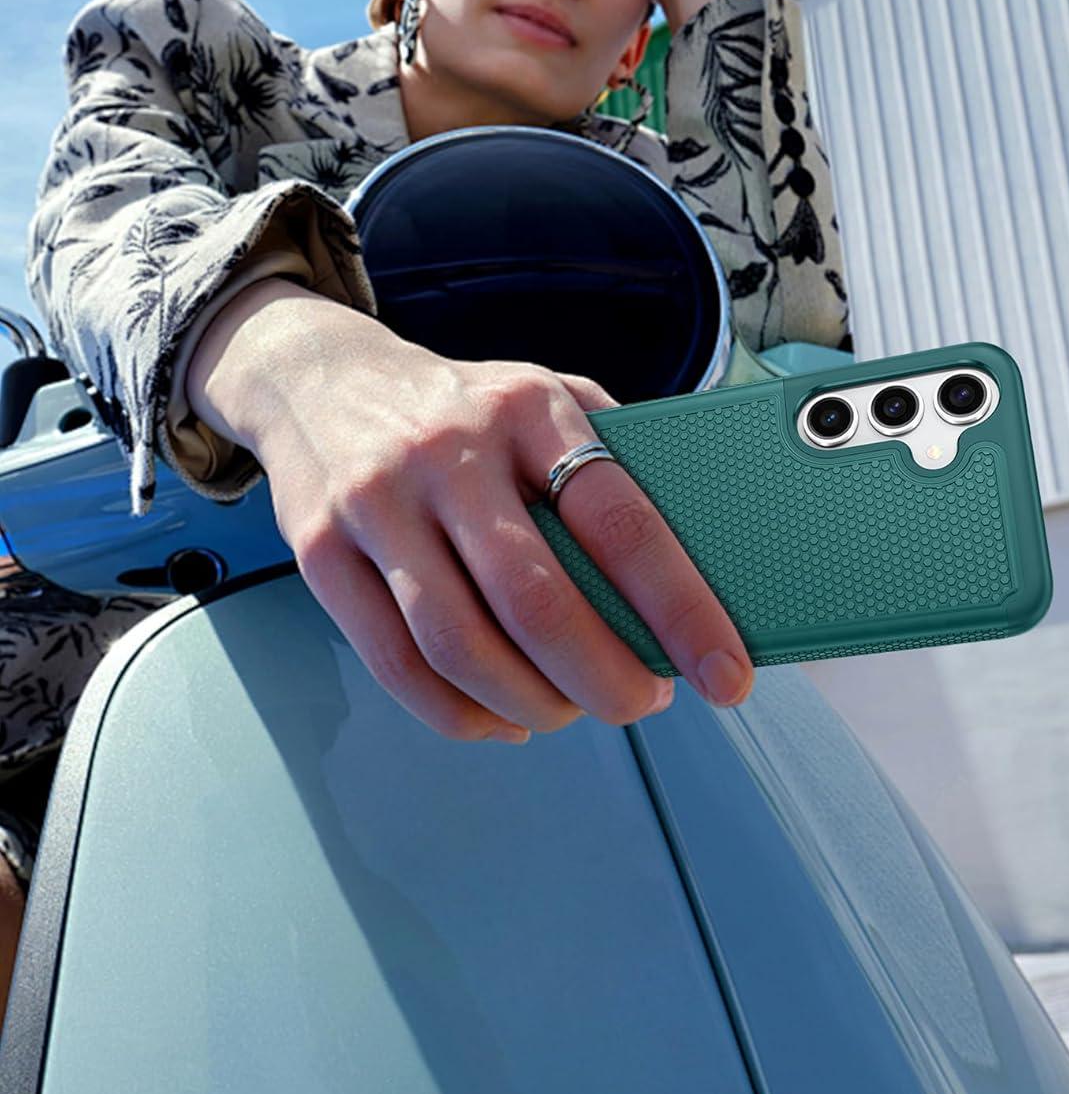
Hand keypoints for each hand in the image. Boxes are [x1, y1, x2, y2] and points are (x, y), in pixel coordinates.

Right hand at [188, 280, 753, 743]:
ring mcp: (378, 502)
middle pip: (536, 600)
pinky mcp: (322, 552)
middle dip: (604, 680)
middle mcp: (451, 451)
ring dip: (531, 704)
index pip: (620, 519)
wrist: (318, 377)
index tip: (725, 672)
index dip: (681, 609)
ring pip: (459, 644)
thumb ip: (612, 461)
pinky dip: (460, 713)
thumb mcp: (542, 396)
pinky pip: (396, 664)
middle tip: (642, 706)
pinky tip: (500, 716)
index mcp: (528, 407)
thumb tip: (698, 570)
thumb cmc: (462, 407)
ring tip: (569, 711)